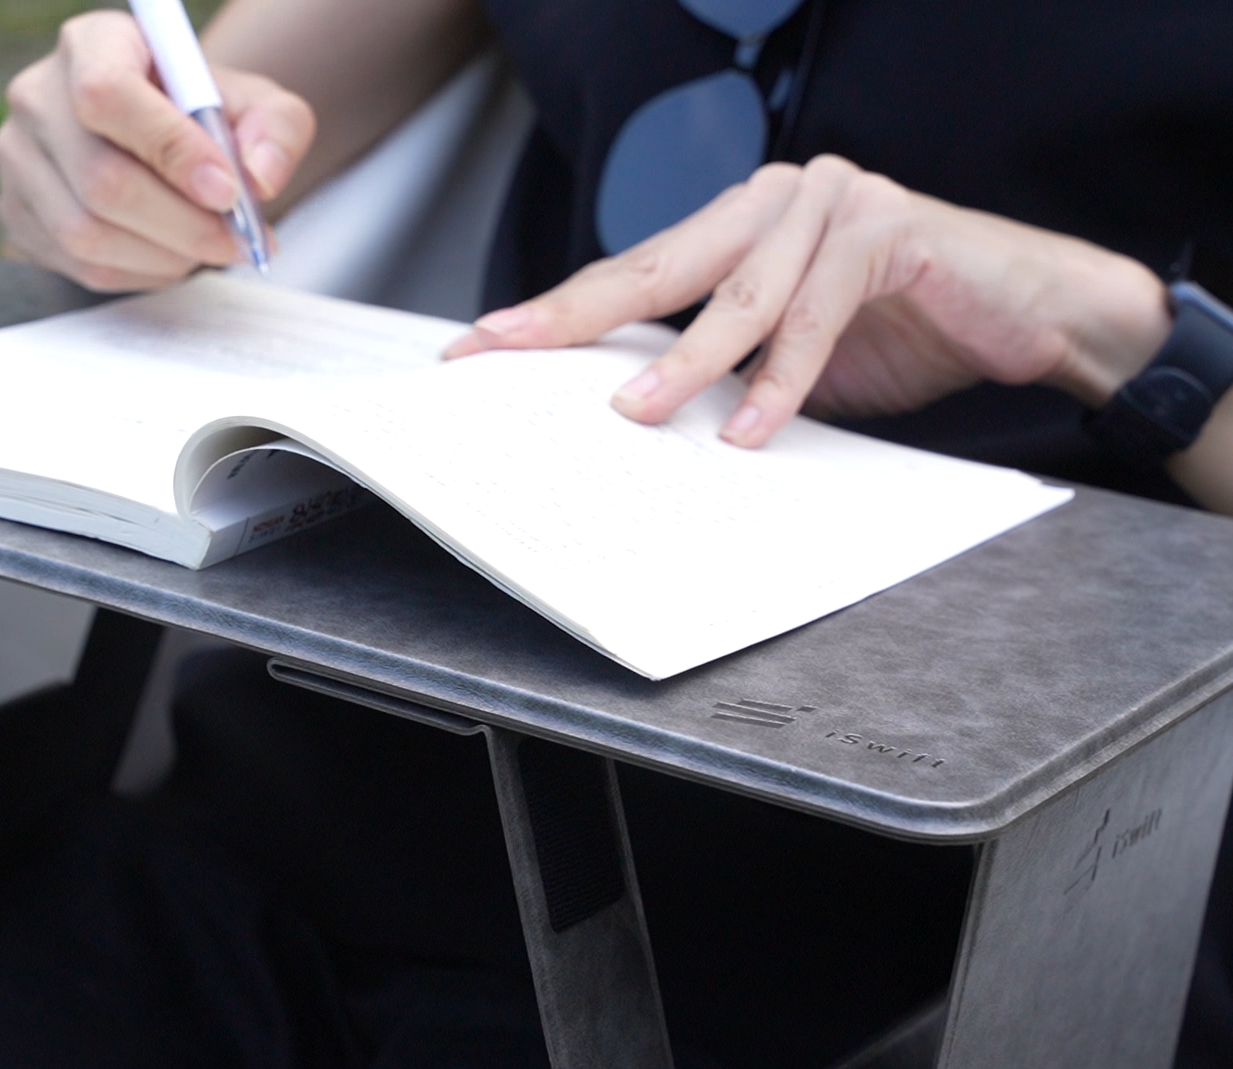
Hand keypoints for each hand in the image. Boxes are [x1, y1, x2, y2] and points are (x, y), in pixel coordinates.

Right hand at [0, 10, 315, 292]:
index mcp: (91, 44)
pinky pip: (80, 266)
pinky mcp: (18, 216)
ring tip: (208, 248)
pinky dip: (141, 273)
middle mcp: (37, 96)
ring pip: (86, 234)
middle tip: (235, 241)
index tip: (227, 191)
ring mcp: (18, 161)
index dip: (171, 151)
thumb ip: (276, 128)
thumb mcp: (255, 102)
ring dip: (164, 256)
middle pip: (101, 179)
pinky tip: (173, 256)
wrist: (160, 139)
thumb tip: (259, 179)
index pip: (108, 95)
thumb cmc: (203, 114)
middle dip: (183, 224)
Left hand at [444, 155, 1172, 447]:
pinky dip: (782, 379)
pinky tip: (749, 429)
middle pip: (656, 268)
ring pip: (737, 295)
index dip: (556, 311)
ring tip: (634, 414)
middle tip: (503, 351)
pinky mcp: (885, 229)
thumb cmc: (901, 332)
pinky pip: (817, 314)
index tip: (480, 345)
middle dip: (572, 316)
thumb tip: (622, 418)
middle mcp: (772, 200)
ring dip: (684, 363)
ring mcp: (829, 203)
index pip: (630, 271)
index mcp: (737, 223)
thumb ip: (717, 366)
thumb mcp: (787, 358)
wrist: (1029, 312)